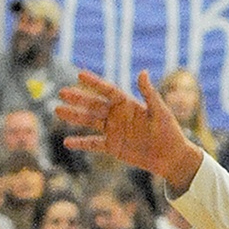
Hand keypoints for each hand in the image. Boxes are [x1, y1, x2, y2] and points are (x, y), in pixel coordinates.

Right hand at [58, 70, 201, 192]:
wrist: (170, 156)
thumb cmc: (169, 131)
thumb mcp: (160, 111)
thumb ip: (149, 93)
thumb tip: (142, 71)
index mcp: (129, 104)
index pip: (108, 90)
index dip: (94, 82)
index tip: (79, 74)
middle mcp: (118, 115)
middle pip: (95, 104)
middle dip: (79, 98)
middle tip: (62, 92)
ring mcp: (114, 131)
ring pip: (90, 121)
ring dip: (75, 116)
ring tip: (58, 110)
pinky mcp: (113, 147)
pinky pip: (93, 143)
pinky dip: (81, 143)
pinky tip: (67, 142)